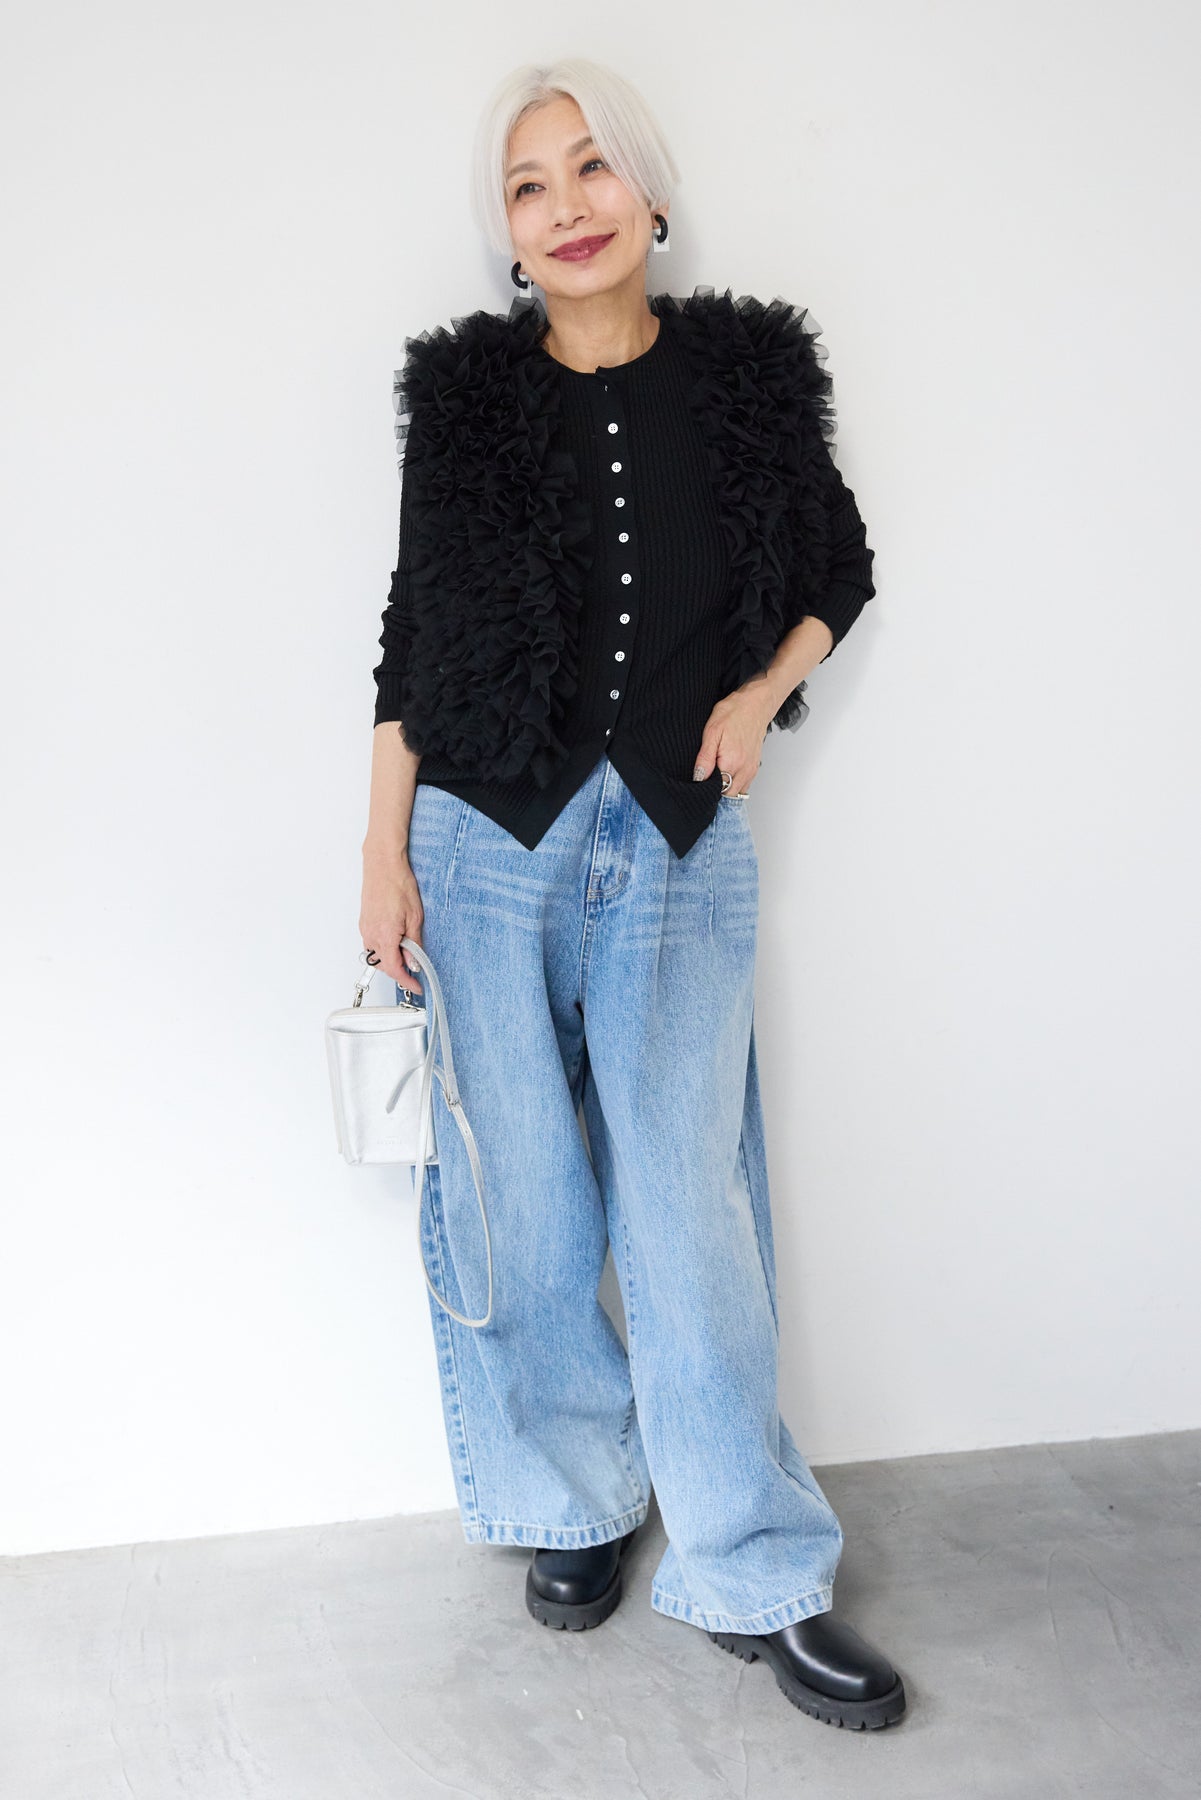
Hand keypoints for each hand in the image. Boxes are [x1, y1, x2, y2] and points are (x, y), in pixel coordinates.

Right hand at [359, 848, 424, 995]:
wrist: (383, 865)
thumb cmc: (398, 884)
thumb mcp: (415, 917)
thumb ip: (414, 943)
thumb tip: (414, 962)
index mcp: (385, 936)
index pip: (394, 969)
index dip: (407, 981)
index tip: (416, 986)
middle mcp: (371, 934)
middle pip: (384, 965)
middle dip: (400, 971)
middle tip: (416, 969)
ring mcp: (365, 928)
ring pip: (377, 955)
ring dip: (392, 959)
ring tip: (408, 952)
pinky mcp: (364, 922)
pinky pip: (372, 944)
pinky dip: (384, 948)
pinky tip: (396, 941)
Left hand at [692, 685, 775, 795]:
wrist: (755, 705)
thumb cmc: (734, 713)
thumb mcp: (712, 731)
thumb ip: (704, 758)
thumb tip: (698, 778)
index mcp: (731, 763)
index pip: (715, 790)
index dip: (704, 788)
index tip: (698, 780)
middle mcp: (744, 770)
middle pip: (726, 795)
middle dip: (714, 791)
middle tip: (704, 778)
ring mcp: (751, 770)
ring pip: (735, 792)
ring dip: (724, 788)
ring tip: (714, 775)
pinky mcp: (754, 767)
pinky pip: (743, 785)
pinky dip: (734, 784)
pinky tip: (726, 773)